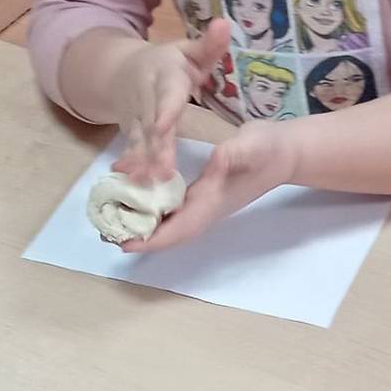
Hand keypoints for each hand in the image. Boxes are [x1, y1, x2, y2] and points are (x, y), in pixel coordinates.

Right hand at [110, 21, 231, 185]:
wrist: (120, 71)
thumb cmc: (168, 64)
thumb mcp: (189, 51)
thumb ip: (209, 45)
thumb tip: (225, 24)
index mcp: (164, 76)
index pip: (167, 94)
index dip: (165, 110)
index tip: (163, 126)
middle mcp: (147, 98)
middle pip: (152, 124)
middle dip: (157, 147)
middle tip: (164, 171)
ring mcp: (136, 117)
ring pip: (140, 141)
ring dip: (144, 162)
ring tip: (151, 182)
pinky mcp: (130, 132)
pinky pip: (132, 150)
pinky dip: (133, 166)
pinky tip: (136, 184)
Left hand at [125, 121, 295, 251]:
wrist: (284, 151)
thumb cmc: (267, 149)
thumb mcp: (252, 146)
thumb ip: (236, 154)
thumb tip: (217, 161)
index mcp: (213, 202)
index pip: (179, 229)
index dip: (152, 239)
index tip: (125, 243)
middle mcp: (206, 208)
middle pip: (169, 233)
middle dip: (140, 237)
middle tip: (106, 232)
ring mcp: (205, 202)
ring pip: (170, 223)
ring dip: (144, 226)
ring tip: (113, 221)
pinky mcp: (203, 192)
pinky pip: (173, 208)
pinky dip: (152, 209)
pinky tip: (135, 201)